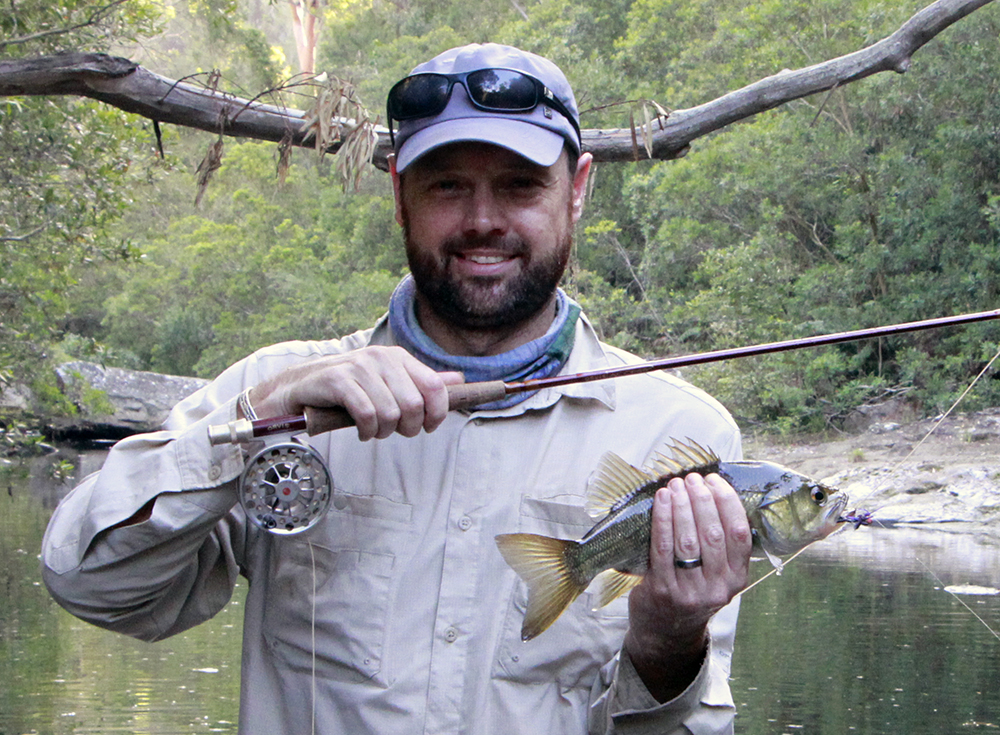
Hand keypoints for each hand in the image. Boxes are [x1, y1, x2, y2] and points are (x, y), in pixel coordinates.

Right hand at [247, 346, 464, 440]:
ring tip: (373, 430)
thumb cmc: (348, 389)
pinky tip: (360, 430)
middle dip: (407, 428)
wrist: (299, 388)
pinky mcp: (337, 381)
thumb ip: (421, 382)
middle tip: (392, 431)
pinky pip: (367, 415)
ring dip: (383, 432)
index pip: (435, 387)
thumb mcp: (387, 382)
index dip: (437, 414)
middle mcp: (381, 358)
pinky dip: (367, 431)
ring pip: (391, 413)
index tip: (426, 427)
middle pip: (414, 405)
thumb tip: (458, 380)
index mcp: (398, 357)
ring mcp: (358, 367)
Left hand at [624, 472, 751, 700]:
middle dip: (701, 499)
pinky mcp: (663, 591)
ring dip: (681, 506)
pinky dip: (662, 520)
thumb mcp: (717, 574)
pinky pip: (663, 548)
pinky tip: (661, 501)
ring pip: (688, 539)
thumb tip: (711, 492)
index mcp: (737, 578)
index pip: (739, 533)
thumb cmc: (692, 589)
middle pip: (713, 533)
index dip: (727, 502)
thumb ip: (721, 545)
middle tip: (692, 479)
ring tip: (675, 485)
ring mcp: (690, 591)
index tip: (715, 480)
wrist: (666, 630)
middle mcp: (718, 587)